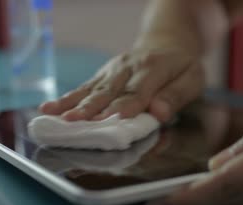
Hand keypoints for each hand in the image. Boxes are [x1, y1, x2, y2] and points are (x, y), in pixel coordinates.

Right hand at [39, 47, 204, 122]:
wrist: (166, 43)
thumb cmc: (181, 67)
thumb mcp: (192, 79)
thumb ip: (176, 96)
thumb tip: (158, 113)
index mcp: (154, 68)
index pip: (138, 91)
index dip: (125, 106)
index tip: (112, 120)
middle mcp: (129, 67)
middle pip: (109, 91)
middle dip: (91, 108)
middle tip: (74, 122)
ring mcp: (113, 70)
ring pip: (92, 89)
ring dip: (72, 104)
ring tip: (52, 115)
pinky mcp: (103, 74)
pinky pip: (84, 87)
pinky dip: (67, 98)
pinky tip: (50, 107)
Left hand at [146, 74, 242, 204]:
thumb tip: (218, 166)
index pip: (232, 186)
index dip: (192, 198)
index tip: (161, 204)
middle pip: (236, 202)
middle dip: (197, 202)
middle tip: (164, 199)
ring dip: (217, 199)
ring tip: (189, 190)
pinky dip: (242, 196)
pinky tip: (230, 184)